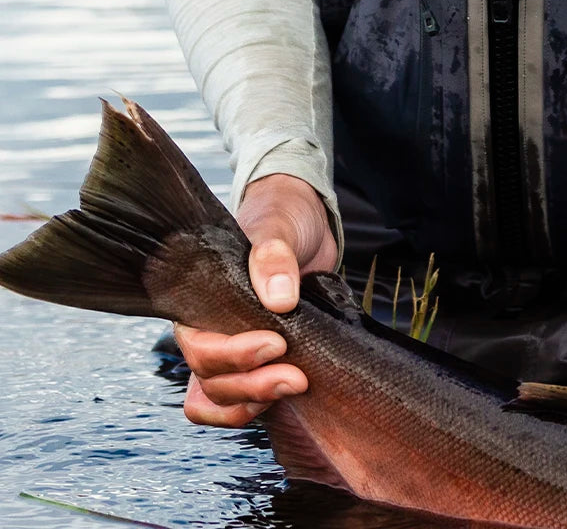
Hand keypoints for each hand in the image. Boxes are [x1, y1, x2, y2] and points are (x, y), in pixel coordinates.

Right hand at [175, 173, 337, 427]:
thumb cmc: (281, 218)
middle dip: (251, 384)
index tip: (276, 343)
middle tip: (296, 376)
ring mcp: (231, 350)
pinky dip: (255, 409)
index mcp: (200, 301)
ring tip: (297, 384)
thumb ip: (273, 253)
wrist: (305, 225)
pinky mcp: (257, 362)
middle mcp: (208, 330)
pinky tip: (283, 399)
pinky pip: (237, 404)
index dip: (233, 355)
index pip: (199, 345)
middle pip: (211, 380)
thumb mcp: (279, 225)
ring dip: (256, 400)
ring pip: (222, 398)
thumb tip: (278, 299)